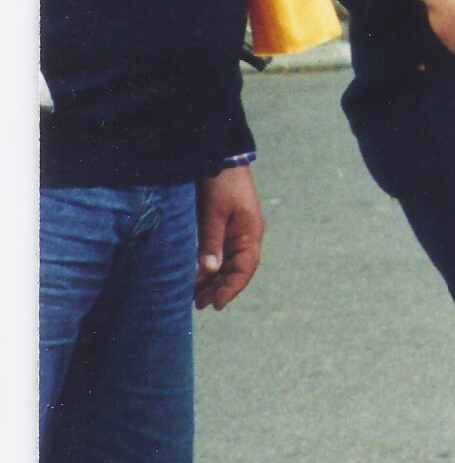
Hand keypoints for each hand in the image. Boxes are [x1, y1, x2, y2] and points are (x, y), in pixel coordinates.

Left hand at [193, 165, 263, 310]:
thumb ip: (212, 242)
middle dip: (220, 288)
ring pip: (226, 264)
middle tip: (200, 305)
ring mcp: (235, 232)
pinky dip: (208, 268)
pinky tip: (195, 278)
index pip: (245, 268)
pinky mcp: (223, 228)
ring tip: (195, 297)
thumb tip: (211, 271)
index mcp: (250, 233)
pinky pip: (218, 254)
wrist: (218, 157)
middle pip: (236, 269)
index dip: (232, 288)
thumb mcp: (214, 213)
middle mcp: (245, 236)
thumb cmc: (220, 184)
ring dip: (213, 280)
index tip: (216, 304)